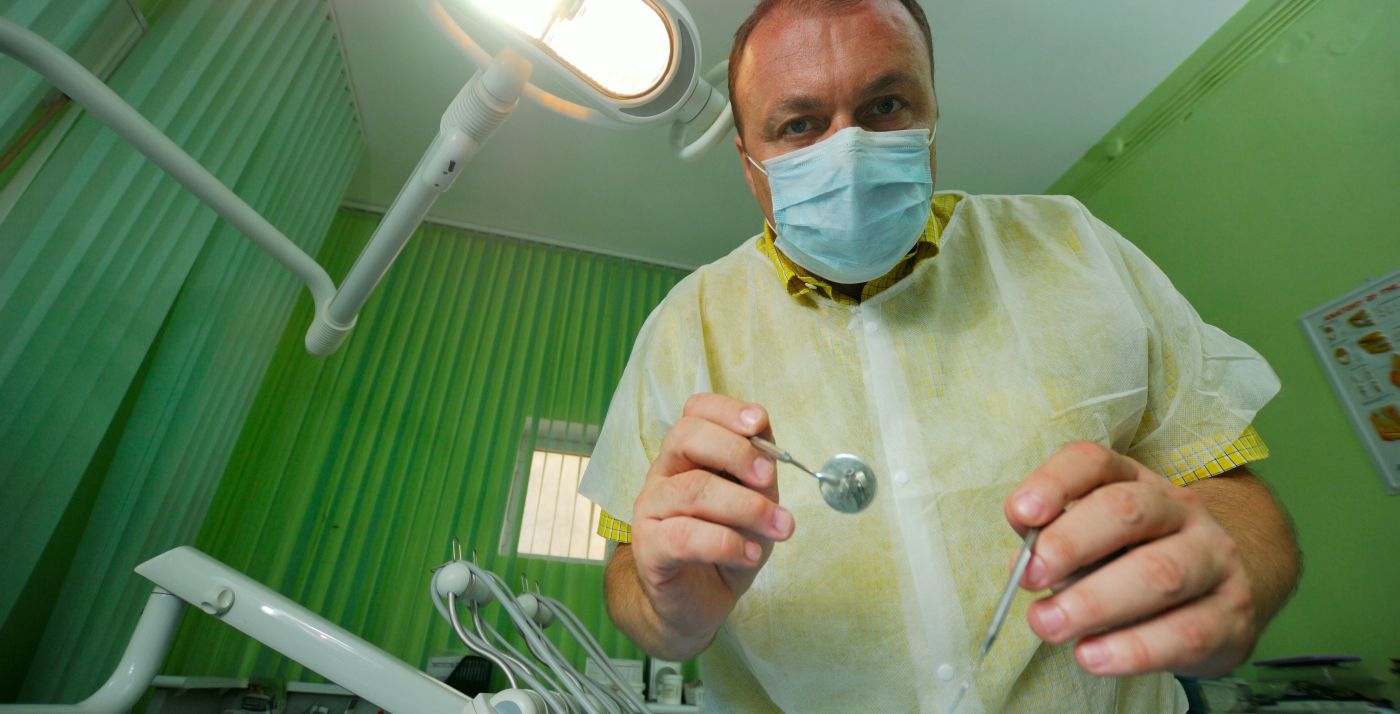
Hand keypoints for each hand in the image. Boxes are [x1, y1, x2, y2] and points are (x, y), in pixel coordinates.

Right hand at [629, 393, 794, 646]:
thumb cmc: (726, 544)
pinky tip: (750, 554)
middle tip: (769, 479)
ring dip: (745, 507)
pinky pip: (682, 536)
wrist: (698, 602)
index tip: (760, 422)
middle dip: (735, 451)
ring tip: (780, 527)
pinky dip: (724, 543)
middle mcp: (663, 475)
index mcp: (687, 455)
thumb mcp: (755, 501)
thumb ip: (759, 471)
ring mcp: (651, 511)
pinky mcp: (649, 550)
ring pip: (692, 490)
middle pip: (686, 437)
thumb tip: (768, 441)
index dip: (726, 410)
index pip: (695, 412)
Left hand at [1005, 442, 1258, 676]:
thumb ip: (1056, 543)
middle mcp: (1179, 510)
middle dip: (1070, 544)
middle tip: (1028, 578)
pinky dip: (1133, 649)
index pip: (1094, 463)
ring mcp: (1214, 559)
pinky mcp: (1233, 615)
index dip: (1054, 483)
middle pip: (1127, 510)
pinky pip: (1186, 632)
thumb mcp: (1092, 541)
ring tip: (1049, 624)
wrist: (1223, 593)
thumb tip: (1023, 560)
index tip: (1020, 513)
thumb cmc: (1134, 562)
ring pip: (1160, 573)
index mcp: (1134, 481)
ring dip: (1094, 602)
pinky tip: (1092, 656)